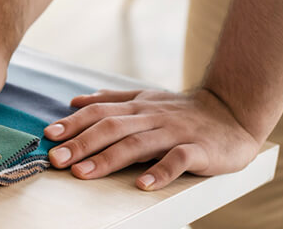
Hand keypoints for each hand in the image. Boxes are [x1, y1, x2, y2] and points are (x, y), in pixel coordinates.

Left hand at [43, 88, 260, 189]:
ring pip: (137, 143)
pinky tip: (142, 185)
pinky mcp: (199, 149)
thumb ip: (111, 100)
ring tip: (83, 173)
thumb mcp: (144, 99)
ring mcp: (174, 132)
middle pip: (111, 128)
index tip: (49, 135)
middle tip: (56, 159)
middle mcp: (151, 116)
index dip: (73, 123)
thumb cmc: (182, 111)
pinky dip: (160, 171)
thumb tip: (76, 100)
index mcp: (136, 106)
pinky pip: (178, 159)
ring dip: (108, 159)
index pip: (99, 112)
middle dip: (80, 143)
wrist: (233, 111)